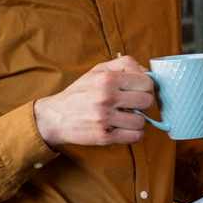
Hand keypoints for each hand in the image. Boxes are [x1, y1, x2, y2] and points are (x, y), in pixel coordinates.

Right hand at [34, 55, 154, 147]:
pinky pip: (135, 137)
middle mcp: (106, 98)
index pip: (146, 82)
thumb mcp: (97, 71)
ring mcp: (105, 119)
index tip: (138, 90)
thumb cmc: (79, 93)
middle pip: (147, 101)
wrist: (54, 117)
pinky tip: (124, 128)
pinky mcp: (104, 137)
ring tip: (125, 117)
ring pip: (142, 121)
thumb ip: (123, 64)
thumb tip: (146, 71)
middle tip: (132, 105)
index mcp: (107, 79)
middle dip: (142, 103)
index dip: (145, 87)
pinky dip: (133, 134)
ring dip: (137, 120)